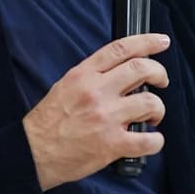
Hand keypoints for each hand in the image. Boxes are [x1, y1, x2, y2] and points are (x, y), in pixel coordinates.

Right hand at [23, 33, 169, 189]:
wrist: (33, 152)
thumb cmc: (48, 123)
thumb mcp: (65, 86)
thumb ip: (92, 76)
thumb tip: (120, 72)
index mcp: (84, 75)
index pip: (121, 49)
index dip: (147, 41)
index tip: (161, 42)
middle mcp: (96, 92)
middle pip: (142, 69)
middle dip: (159, 73)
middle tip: (161, 81)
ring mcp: (106, 118)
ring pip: (150, 103)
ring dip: (158, 109)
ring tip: (151, 116)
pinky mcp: (112, 144)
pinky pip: (148, 140)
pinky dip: (156, 141)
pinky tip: (150, 140)